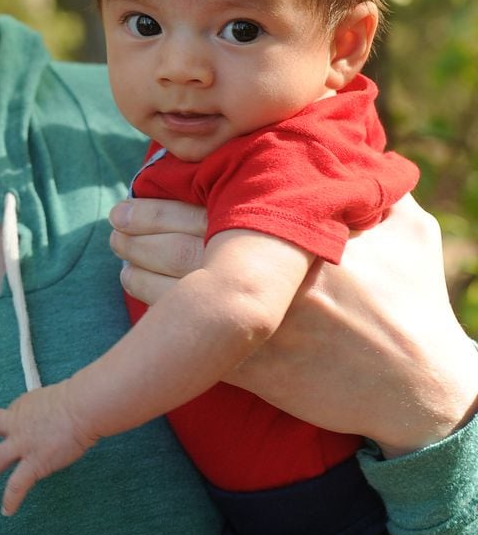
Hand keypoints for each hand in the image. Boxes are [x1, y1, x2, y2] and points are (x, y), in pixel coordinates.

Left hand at [0, 381, 97, 514]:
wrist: (83, 408)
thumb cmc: (79, 401)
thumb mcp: (57, 400)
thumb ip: (49, 413)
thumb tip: (58, 419)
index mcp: (22, 407)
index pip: (11, 418)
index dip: (16, 426)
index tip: (23, 431)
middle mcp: (16, 423)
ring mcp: (22, 443)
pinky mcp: (34, 462)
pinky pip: (17, 485)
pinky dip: (11, 499)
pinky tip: (7, 510)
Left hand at [111, 194, 477, 453]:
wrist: (419, 386)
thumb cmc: (414, 300)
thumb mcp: (404, 228)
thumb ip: (367, 185)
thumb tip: (349, 148)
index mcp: (301, 236)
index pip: (211, 206)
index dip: (163, 199)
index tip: (136, 189)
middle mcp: (272, 277)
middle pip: (180, 246)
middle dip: (137, 231)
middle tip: (115, 221)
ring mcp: (259, 325)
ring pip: (174, 293)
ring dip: (137, 270)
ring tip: (121, 253)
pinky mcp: (253, 369)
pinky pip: (188, 339)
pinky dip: (157, 317)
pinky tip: (142, 299)